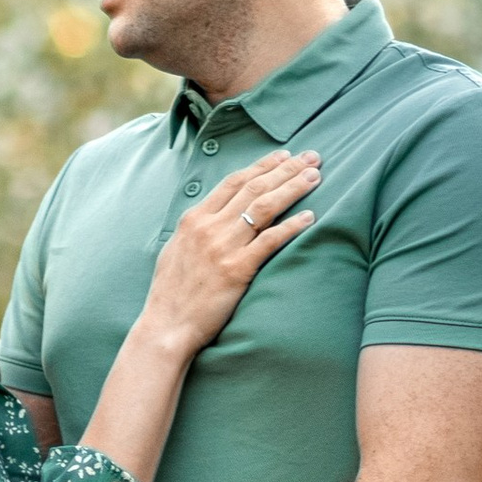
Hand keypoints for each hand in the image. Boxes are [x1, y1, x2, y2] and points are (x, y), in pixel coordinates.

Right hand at [138, 145, 317, 359]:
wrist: (166, 326)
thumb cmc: (171, 294)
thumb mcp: (176, 250)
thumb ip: (197, 230)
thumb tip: (215, 217)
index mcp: (194, 219)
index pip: (234, 182)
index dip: (262, 166)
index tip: (284, 156)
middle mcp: (208, 227)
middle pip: (254, 187)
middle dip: (286, 169)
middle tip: (311, 157)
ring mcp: (223, 247)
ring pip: (264, 207)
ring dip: (293, 188)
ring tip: (315, 177)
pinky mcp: (237, 270)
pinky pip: (270, 241)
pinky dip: (291, 226)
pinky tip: (310, 217)